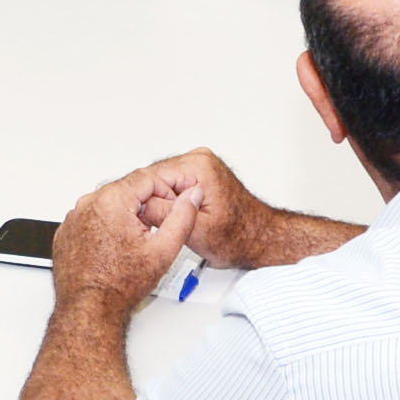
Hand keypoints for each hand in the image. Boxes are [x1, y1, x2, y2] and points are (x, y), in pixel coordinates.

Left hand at [53, 170, 197, 308]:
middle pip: (125, 190)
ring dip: (123, 216)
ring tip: (132, 243)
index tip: (172, 204)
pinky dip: (104, 227)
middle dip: (143, 204)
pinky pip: (90, 219)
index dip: (166, 189)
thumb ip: (183, 216)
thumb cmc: (119, 285)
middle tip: (153, 229)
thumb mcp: (164, 249)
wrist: (90, 308)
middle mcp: (88, 204)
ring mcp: (74, 218)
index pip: (146, 177)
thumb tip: (192, 197)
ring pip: (107, 204)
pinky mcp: (66, 232)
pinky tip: (113, 248)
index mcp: (112, 200)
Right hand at [115, 146, 273, 269]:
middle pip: (154, 177)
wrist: (260, 239)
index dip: (143, 201)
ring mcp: (200, 166)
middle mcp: (200, 159)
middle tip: (161, 225)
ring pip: (161, 183)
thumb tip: (139, 205)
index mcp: (199, 166)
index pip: (151, 176)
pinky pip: (172, 186)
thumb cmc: (239, 237)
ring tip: (173, 222)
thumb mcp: (196, 232)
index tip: (147, 221)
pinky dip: (169, 203)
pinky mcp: (199, 176)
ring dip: (160, 203)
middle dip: (151, 202)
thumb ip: (165, 215)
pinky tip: (179, 217)